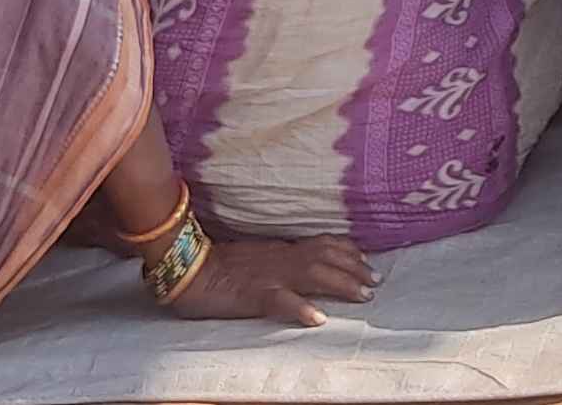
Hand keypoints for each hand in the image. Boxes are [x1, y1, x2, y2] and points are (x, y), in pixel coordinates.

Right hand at [161, 233, 376, 326]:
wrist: (186, 268)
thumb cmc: (217, 263)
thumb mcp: (256, 255)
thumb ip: (280, 257)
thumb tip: (303, 262)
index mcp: (280, 249)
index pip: (322, 244)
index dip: (348, 252)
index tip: (367, 261)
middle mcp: (280, 258)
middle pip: (326, 257)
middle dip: (354, 268)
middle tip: (375, 281)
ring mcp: (268, 276)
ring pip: (312, 274)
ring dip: (341, 284)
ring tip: (362, 295)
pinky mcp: (252, 295)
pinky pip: (278, 301)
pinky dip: (300, 308)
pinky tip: (317, 317)